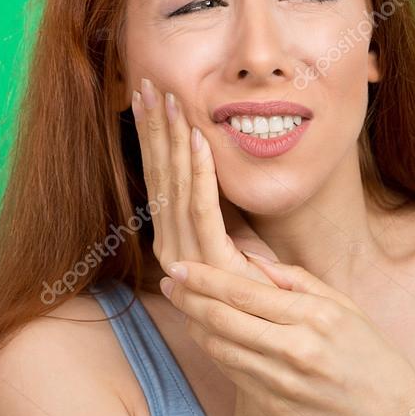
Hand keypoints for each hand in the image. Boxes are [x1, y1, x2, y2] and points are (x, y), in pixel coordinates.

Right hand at [130, 77, 277, 284]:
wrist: (267, 332)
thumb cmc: (255, 284)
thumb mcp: (235, 235)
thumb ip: (218, 206)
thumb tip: (210, 165)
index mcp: (172, 236)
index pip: (157, 175)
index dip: (151, 135)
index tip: (147, 96)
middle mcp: (169, 243)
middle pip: (158, 173)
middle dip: (153, 126)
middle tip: (147, 83)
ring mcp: (184, 253)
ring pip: (174, 183)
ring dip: (171, 137)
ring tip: (168, 98)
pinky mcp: (208, 259)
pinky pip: (202, 206)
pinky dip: (199, 169)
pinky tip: (197, 137)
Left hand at [159, 256, 414, 415]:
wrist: (393, 414)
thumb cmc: (372, 354)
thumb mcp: (345, 306)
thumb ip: (297, 280)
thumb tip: (252, 260)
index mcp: (314, 318)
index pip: (243, 292)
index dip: (204, 278)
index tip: (180, 266)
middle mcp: (295, 350)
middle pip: (223, 320)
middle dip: (189, 298)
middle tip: (169, 281)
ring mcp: (283, 384)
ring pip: (220, 349)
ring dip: (194, 325)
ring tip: (183, 304)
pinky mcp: (277, 407)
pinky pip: (233, 375)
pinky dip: (214, 352)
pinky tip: (206, 335)